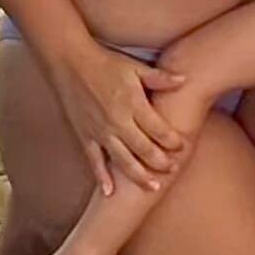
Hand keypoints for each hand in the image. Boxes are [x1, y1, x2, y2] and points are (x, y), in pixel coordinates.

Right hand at [50, 40, 186, 195]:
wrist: (70, 61)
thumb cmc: (105, 62)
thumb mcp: (135, 67)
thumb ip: (159, 77)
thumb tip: (184, 80)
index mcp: (132, 103)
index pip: (158, 129)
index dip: (173, 141)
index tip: (182, 147)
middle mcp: (118, 121)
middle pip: (144, 149)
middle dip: (160, 162)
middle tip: (172, 170)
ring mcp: (100, 131)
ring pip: (123, 161)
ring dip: (139, 176)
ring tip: (153, 188)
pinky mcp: (85, 136)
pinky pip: (95, 161)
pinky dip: (102, 177)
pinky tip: (110, 192)